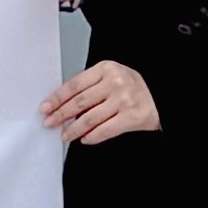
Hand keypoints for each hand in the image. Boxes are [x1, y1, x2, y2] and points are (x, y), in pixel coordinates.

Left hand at [39, 60, 160, 146]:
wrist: (162, 97)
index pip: (74, 84)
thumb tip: (61, 103)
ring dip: (73, 129)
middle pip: (79, 101)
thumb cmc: (133, 88)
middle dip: (60, 114)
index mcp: (106, 68)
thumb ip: (90, 86)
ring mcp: (124, 100)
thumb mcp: (112, 77)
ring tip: (65, 135)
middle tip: (49, 122)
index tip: (45, 107)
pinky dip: (92, 136)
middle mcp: (115, 82)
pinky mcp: (132, 117)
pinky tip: (84, 139)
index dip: (57, 98)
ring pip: (90, 118)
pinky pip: (105, 130)